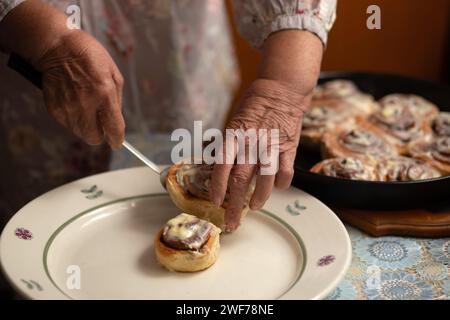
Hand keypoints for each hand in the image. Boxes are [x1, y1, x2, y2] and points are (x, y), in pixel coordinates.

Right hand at [37, 31, 124, 148]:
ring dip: (86, 126)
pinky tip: (75, 102)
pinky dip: (74, 119)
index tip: (117, 141)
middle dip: (100, 133)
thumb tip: (116, 120)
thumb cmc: (89, 56)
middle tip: (101, 123)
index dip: (117, 139)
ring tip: (86, 107)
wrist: (57, 47)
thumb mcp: (113, 74)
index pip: (113, 128)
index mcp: (104, 93)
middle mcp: (85, 103)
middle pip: (94, 138)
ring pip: (80, 133)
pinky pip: (68, 124)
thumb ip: (117, 100)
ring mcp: (67, 107)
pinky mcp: (54, 108)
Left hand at [210, 79, 307, 230]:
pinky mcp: (288, 148)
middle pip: (240, 180)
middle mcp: (251, 143)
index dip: (218, 187)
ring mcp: (271, 146)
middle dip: (234, 205)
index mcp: (233, 136)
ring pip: (264, 181)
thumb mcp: (234, 123)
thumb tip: (223, 172)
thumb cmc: (253, 107)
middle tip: (231, 222)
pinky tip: (277, 187)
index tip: (215, 203)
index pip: (222, 166)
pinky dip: (281, 184)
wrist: (281, 91)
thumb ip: (230, 147)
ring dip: (258, 198)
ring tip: (254, 207)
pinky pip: (285, 173)